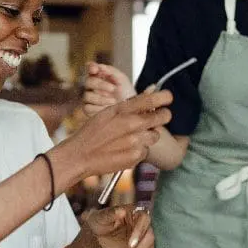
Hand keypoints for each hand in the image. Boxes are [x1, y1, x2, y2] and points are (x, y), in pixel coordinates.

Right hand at [51, 90, 171, 186]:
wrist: (79, 156)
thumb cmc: (93, 132)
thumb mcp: (109, 112)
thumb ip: (131, 103)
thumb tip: (152, 91)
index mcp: (123, 110)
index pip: (153, 100)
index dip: (165, 97)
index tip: (168, 97)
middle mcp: (131, 125)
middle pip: (163, 117)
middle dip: (163, 116)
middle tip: (158, 117)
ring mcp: (135, 142)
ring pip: (155, 135)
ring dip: (148, 135)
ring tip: (133, 136)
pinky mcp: (135, 157)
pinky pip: (146, 150)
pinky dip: (139, 149)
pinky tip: (126, 148)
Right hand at [83, 62, 136, 115]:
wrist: (130, 109)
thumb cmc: (126, 93)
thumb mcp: (122, 80)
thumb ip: (111, 71)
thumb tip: (100, 66)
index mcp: (100, 76)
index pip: (91, 68)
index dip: (91, 67)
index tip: (95, 69)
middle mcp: (92, 86)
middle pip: (88, 82)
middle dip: (100, 84)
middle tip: (113, 89)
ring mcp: (90, 98)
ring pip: (87, 96)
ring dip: (101, 99)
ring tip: (114, 101)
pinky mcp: (89, 109)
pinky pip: (87, 108)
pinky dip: (98, 108)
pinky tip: (107, 109)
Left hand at [83, 204, 153, 247]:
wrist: (97, 232)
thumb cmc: (100, 220)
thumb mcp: (102, 216)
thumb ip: (111, 213)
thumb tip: (121, 210)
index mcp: (134, 212)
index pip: (144, 220)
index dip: (139, 232)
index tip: (131, 245)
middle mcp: (142, 223)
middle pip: (149, 236)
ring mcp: (142, 235)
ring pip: (149, 247)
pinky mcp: (141, 246)